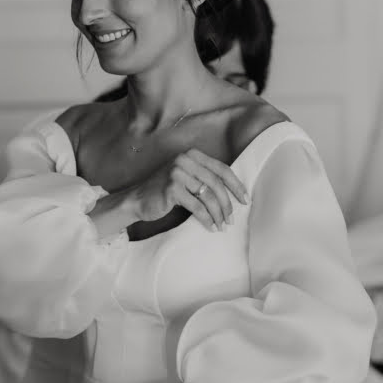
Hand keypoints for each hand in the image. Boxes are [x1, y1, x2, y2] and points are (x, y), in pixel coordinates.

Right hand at [129, 149, 248, 230]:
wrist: (137, 200)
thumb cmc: (165, 192)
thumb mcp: (187, 178)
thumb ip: (205, 178)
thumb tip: (234, 193)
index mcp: (192, 155)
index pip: (222, 169)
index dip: (236, 185)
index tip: (245, 200)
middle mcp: (185, 160)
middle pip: (217, 183)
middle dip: (227, 204)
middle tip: (232, 219)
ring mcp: (177, 173)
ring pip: (208, 196)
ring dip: (218, 214)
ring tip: (222, 226)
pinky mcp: (172, 188)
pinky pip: (196, 206)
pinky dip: (206, 219)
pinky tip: (211, 227)